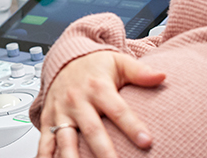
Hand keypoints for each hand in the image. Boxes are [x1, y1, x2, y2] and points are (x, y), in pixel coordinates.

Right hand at [36, 51, 165, 157]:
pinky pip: (44, 141)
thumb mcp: (119, 62)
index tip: (146, 142)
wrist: (65, 58)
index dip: (132, 126)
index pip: (118, 110)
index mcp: (98, 87)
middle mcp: (77, 101)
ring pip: (65, 139)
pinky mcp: (48, 120)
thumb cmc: (95, 65)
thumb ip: (140, 72)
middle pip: (92, 130)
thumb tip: (162, 76)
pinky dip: (44, 156)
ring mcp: (61, 112)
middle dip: (104, 151)